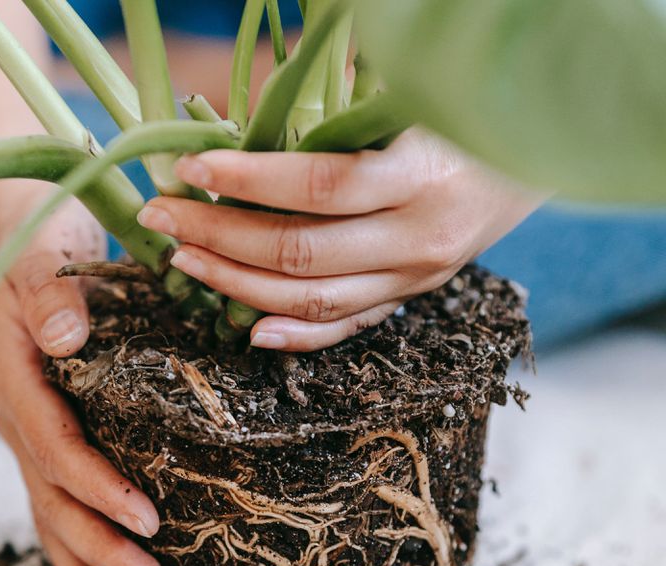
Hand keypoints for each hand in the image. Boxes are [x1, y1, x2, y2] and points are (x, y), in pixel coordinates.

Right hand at [0, 197, 163, 565]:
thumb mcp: (43, 258)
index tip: (146, 517)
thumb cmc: (40, 246)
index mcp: (18, 379)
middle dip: (100, 546)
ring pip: (51, 514)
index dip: (97, 486)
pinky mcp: (46, 440)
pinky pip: (56, 504)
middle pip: (53, 498)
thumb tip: (67, 340)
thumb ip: (50, 296)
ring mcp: (28, 435)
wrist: (23, 242)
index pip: (55, 446)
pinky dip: (80, 549)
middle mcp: (18, 417)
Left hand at [137, 129, 542, 350]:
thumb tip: (241, 114)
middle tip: (162, 217)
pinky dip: (296, 335)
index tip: (188, 167)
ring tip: (183, 262)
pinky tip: (247, 328)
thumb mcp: (411, 99)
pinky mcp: (411, 297)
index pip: (318, 186)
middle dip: (218, 235)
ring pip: (312, 298)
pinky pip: (348, 328)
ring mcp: (416, 277)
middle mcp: (420, 237)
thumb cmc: (461, 114)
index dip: (247, 180)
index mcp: (422, 176)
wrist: (534, 155)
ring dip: (236, 283)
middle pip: (300, 251)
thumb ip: (338, 113)